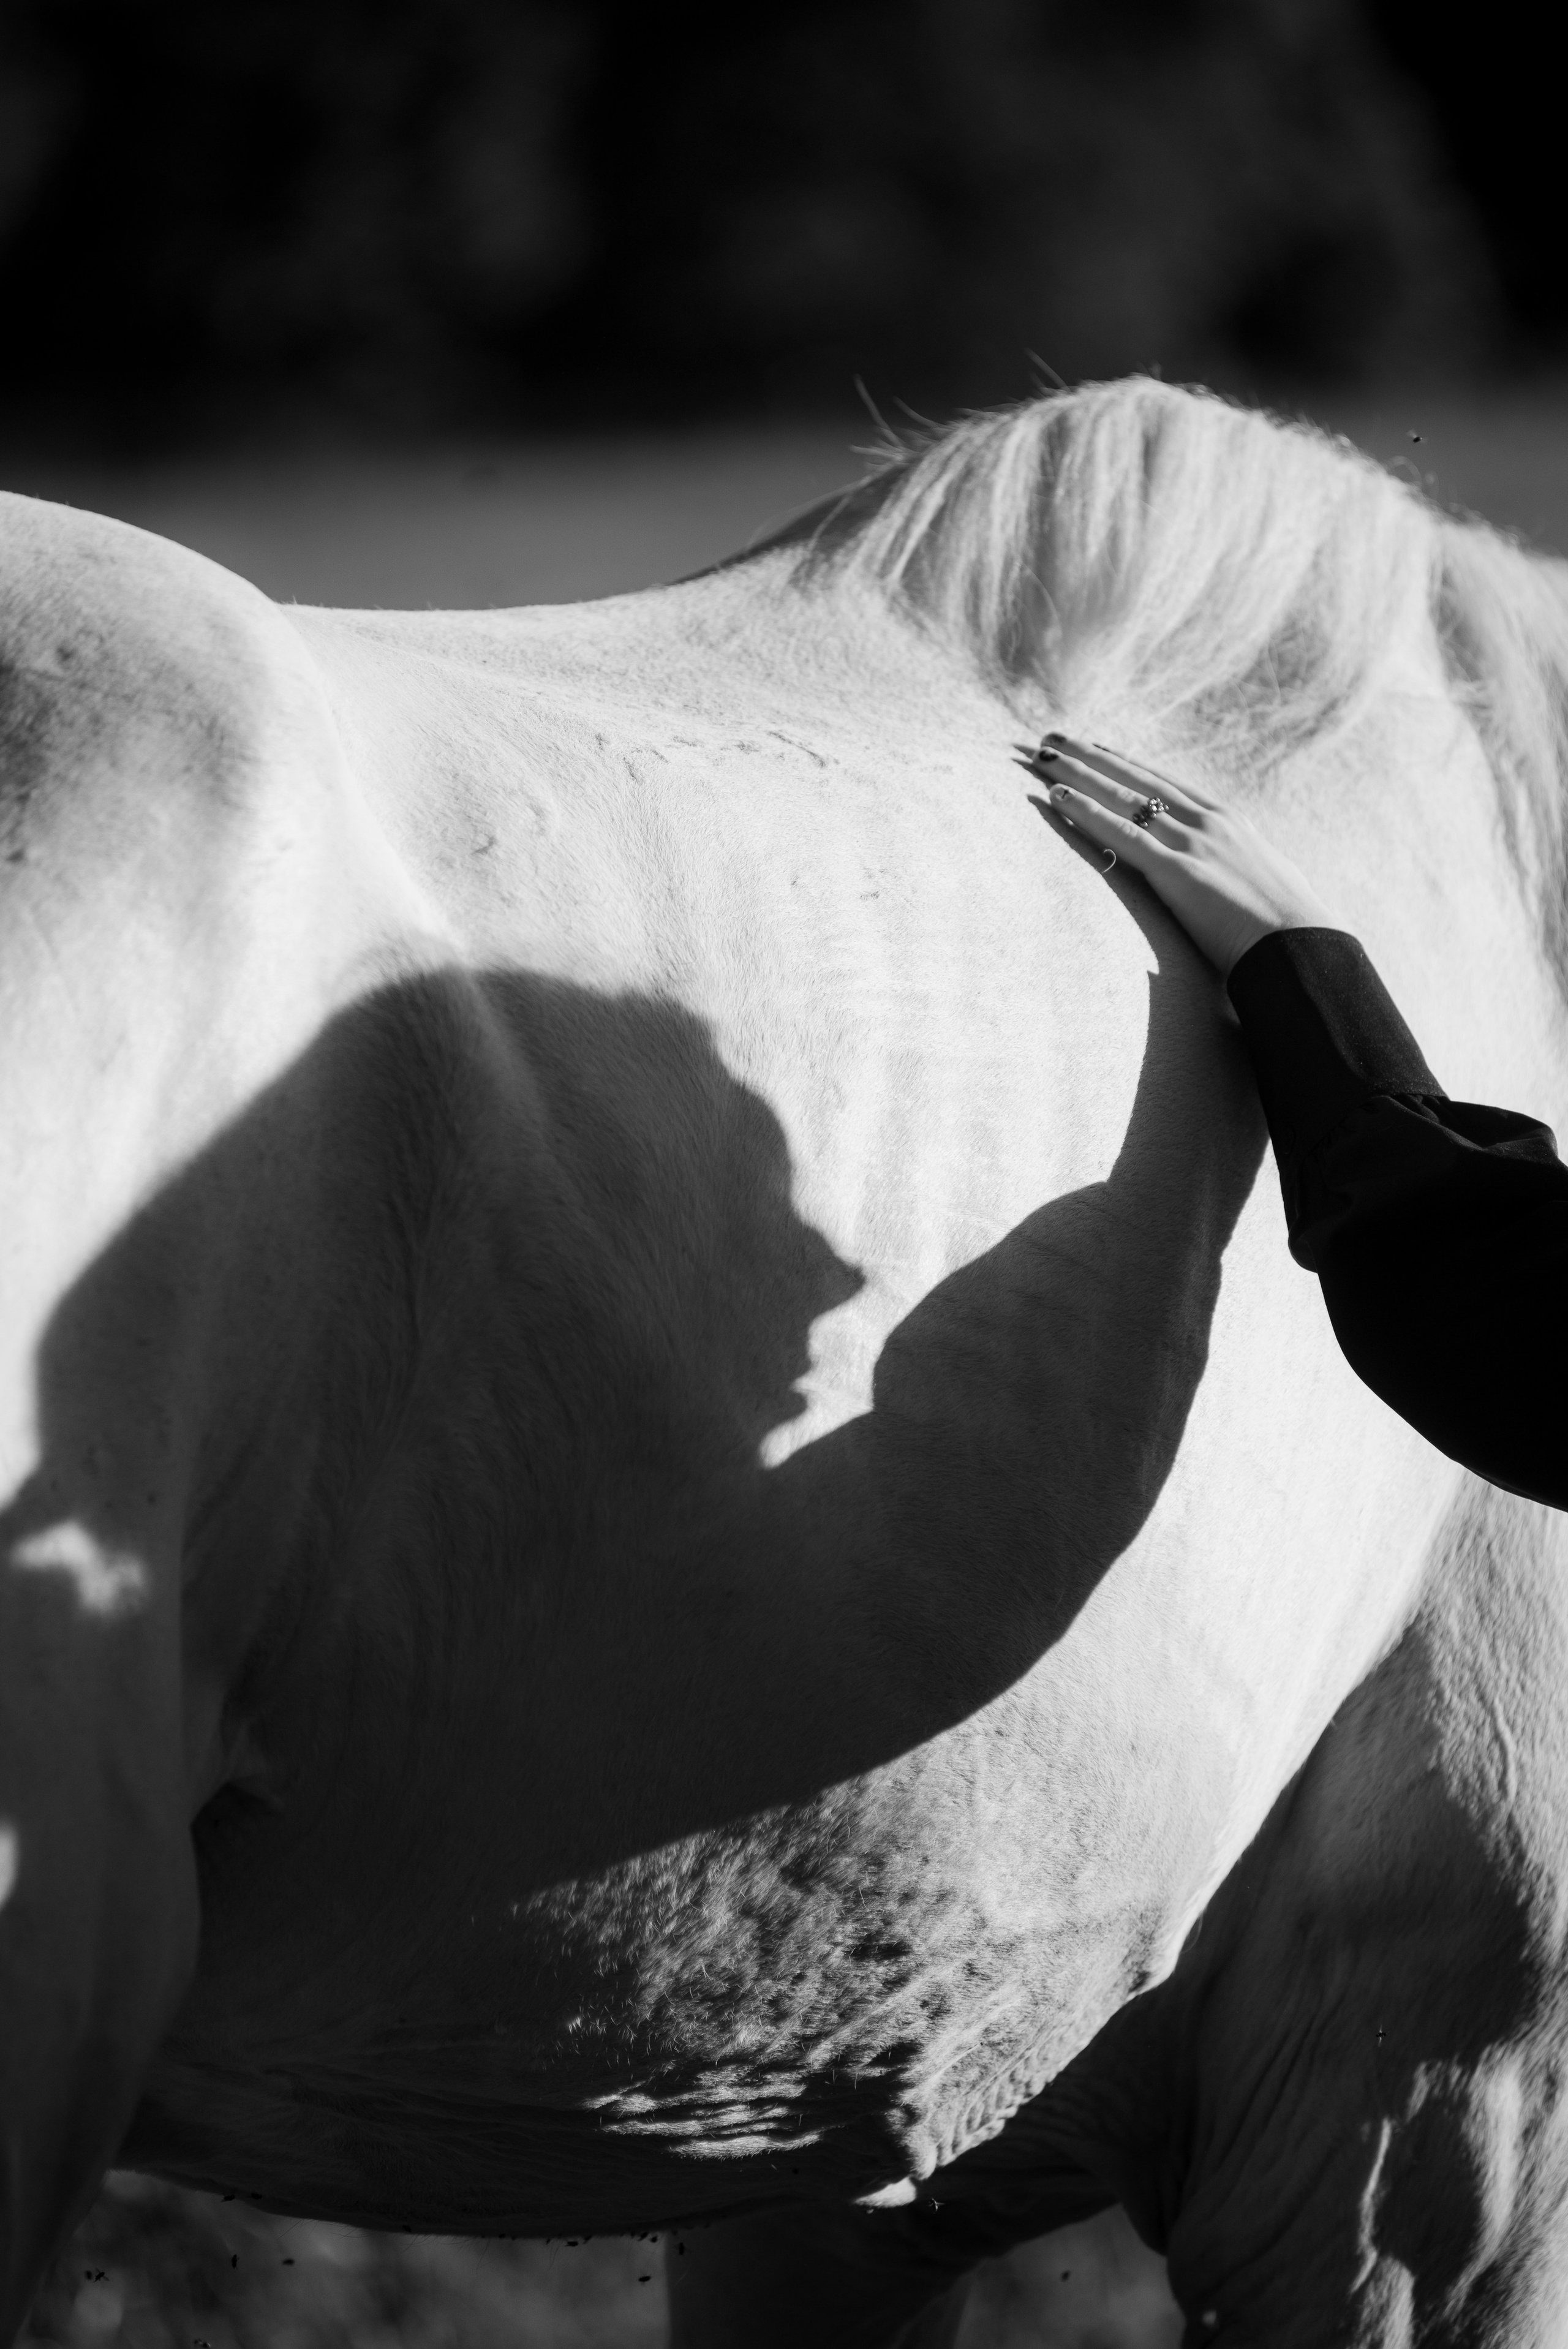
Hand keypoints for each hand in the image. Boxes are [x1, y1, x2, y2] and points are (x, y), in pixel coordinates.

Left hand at [1025, 734, 1339, 978]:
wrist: (1305, 948)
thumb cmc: (1291, 929)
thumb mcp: (1266, 882)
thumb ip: (1242, 868)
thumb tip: (1240, 875)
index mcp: (1229, 822)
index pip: (1166, 784)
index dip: (1127, 765)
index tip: (1098, 749)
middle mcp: (1208, 822)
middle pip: (1138, 780)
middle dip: (1093, 756)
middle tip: (1055, 738)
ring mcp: (1193, 844)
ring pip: (1122, 798)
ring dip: (1078, 774)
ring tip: (1043, 755)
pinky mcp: (1178, 872)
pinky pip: (1121, 834)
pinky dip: (1085, 812)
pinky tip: (1056, 796)